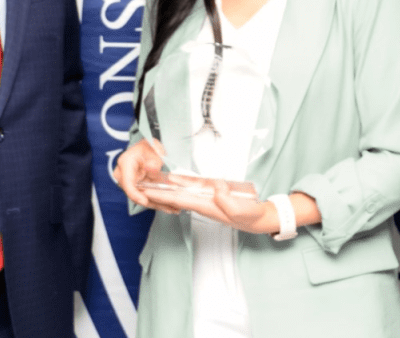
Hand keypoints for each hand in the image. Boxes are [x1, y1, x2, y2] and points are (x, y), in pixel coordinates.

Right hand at [112, 139, 165, 208]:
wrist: (147, 147)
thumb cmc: (148, 145)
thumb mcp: (153, 148)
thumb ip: (153, 159)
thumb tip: (152, 170)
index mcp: (125, 164)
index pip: (128, 183)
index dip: (136, 195)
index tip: (145, 201)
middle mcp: (125, 176)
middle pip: (137, 194)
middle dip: (153, 202)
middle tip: (170, 208)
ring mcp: (131, 183)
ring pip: (144, 198)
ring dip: (159, 204)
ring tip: (174, 210)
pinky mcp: (138, 188)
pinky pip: (148, 196)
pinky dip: (159, 201)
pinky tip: (171, 207)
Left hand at [143, 179, 280, 233]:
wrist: (258, 219)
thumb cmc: (249, 215)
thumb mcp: (240, 210)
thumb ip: (227, 200)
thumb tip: (216, 187)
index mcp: (206, 206)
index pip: (179, 199)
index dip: (162, 195)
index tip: (146, 192)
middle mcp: (202, 203)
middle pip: (176, 196)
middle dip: (158, 192)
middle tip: (140, 184)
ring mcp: (207, 199)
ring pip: (182, 192)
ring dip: (167, 187)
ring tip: (152, 179)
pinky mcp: (213, 195)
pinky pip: (193, 188)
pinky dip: (181, 184)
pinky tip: (175, 179)